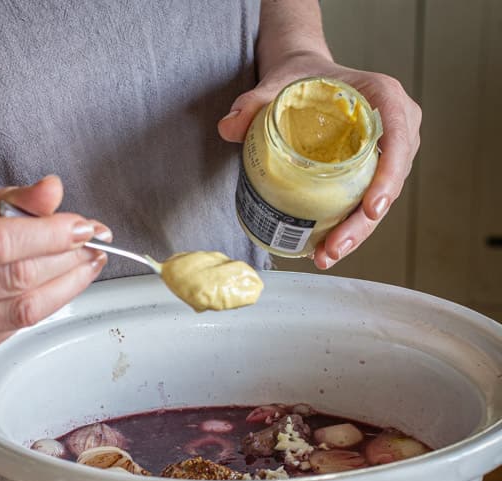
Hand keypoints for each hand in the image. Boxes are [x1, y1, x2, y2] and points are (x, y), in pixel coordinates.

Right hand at [0, 175, 108, 362]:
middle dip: (67, 260)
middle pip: (17, 281)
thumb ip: (2, 198)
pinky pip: (12, 331)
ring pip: (23, 314)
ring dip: (67, 287)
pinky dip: (42, 306)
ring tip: (87, 265)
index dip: (49, 234)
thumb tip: (54, 191)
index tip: (83, 224)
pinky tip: (54, 286)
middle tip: (94, 243)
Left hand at [218, 51, 420, 268]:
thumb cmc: (301, 80)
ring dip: (356, 233)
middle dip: (364, 222)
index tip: (372, 208)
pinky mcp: (374, 171)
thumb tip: (227, 127)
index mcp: (383, 97)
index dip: (389, 176)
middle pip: (390, 180)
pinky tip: (323, 249)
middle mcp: (397, 125)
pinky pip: (366, 202)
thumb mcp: (277, 84)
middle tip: (333, 248)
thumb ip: (253, 102)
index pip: (398, 138)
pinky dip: (348, 227)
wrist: (306, 80)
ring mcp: (388, 152)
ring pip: (380, 199)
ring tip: (325, 256)